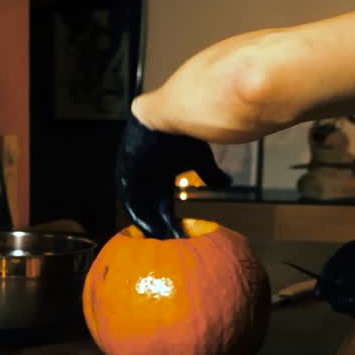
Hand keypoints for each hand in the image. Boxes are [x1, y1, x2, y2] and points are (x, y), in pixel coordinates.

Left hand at [116, 108, 231, 238]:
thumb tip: (228, 184)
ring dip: (145, 221)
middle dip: (156, 226)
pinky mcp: (126, 170)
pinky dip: (136, 209)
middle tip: (165, 243)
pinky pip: (128, 195)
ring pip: (138, 204)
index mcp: (159, 179)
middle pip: (149, 208)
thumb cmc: (183, 134)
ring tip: (154, 236)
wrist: (170, 112)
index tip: (176, 236)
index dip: (168, 220)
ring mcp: (134, 176)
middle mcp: (145, 180)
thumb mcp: (200, 159)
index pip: (162, 206)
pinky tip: (144, 222)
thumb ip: (211, 175)